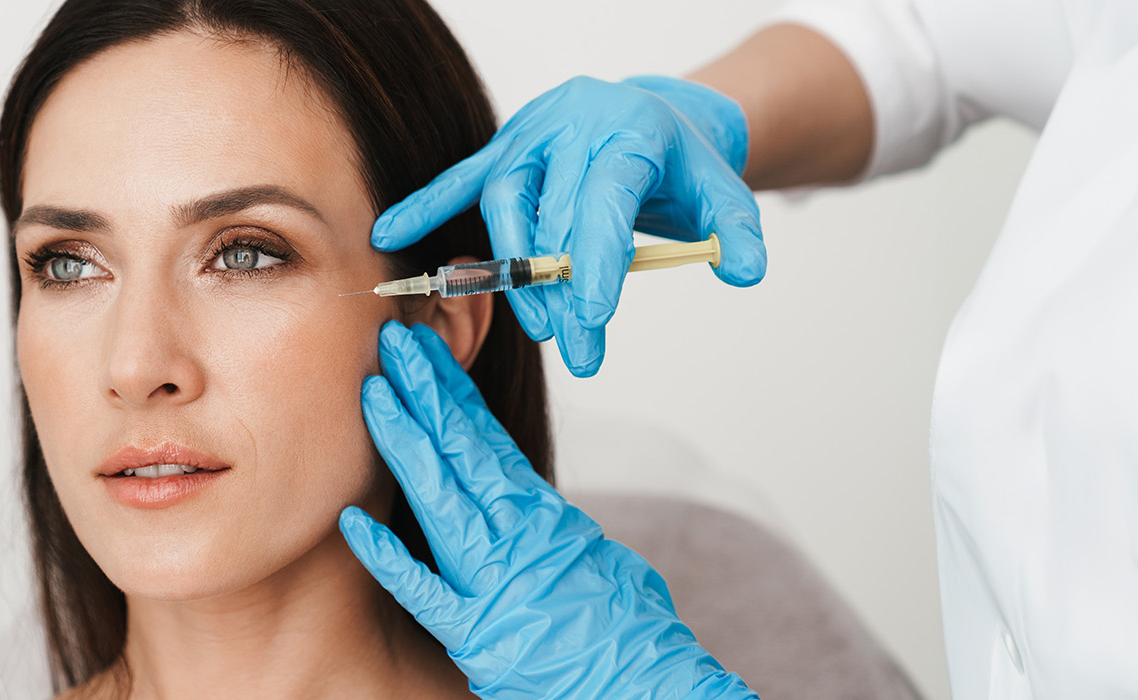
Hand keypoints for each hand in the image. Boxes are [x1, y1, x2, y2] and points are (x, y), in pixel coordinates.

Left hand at [339, 321, 754, 698]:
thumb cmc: (628, 632)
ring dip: (404, 441)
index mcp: (543, 516)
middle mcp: (515, 535)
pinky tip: (352, 522)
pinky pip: (421, 590)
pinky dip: (387, 555)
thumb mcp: (597, 560)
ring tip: (373, 392)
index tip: (426, 350)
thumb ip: (553, 529)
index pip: (487, 439)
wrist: (646, 685)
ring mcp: (492, 581)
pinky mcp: (474, 633)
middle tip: (390, 339)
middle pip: (459, 450)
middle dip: (422, 392)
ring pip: (440, 496)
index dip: (452, 390)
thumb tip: (532, 507)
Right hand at [372, 76, 766, 376]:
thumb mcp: (721, 192)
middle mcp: (575, 125)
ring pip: (506, 199)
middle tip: (576, 345)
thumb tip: (745, 271)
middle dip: (562, 287)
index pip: (605, 199)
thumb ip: (738, 230)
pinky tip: (392, 231)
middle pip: (554, 211)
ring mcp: (532, 133)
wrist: (653, 117)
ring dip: (515, 268)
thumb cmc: (680, 164)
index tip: (591, 317)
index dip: (595, 259)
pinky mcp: (503, 148)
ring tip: (540, 325)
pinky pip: (460, 178)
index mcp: (630, 131)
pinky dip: (425, 205)